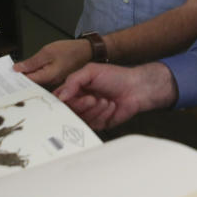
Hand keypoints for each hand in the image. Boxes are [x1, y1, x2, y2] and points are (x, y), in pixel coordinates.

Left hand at [13, 39, 91, 87]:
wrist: (87, 51)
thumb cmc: (71, 51)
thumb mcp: (48, 51)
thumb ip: (32, 61)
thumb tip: (18, 68)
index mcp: (48, 77)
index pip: (27, 81)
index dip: (16, 79)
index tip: (6, 76)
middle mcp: (51, 83)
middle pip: (32, 84)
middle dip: (20, 79)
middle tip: (8, 75)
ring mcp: (54, 82)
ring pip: (37, 82)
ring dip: (28, 77)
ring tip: (17, 71)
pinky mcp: (56, 79)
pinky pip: (43, 79)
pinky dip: (35, 75)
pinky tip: (30, 70)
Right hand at [54, 62, 178, 129]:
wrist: (136, 88)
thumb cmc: (115, 76)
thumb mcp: (91, 71)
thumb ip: (73, 81)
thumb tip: (60, 96)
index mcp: (75, 89)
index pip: (59, 99)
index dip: (62, 101)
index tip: (67, 99)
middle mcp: (80, 102)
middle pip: (69, 111)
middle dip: (81, 105)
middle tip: (92, 98)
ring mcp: (89, 114)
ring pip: (81, 119)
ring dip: (94, 110)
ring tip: (105, 100)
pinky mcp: (99, 123)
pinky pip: (94, 124)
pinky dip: (103, 115)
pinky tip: (111, 106)